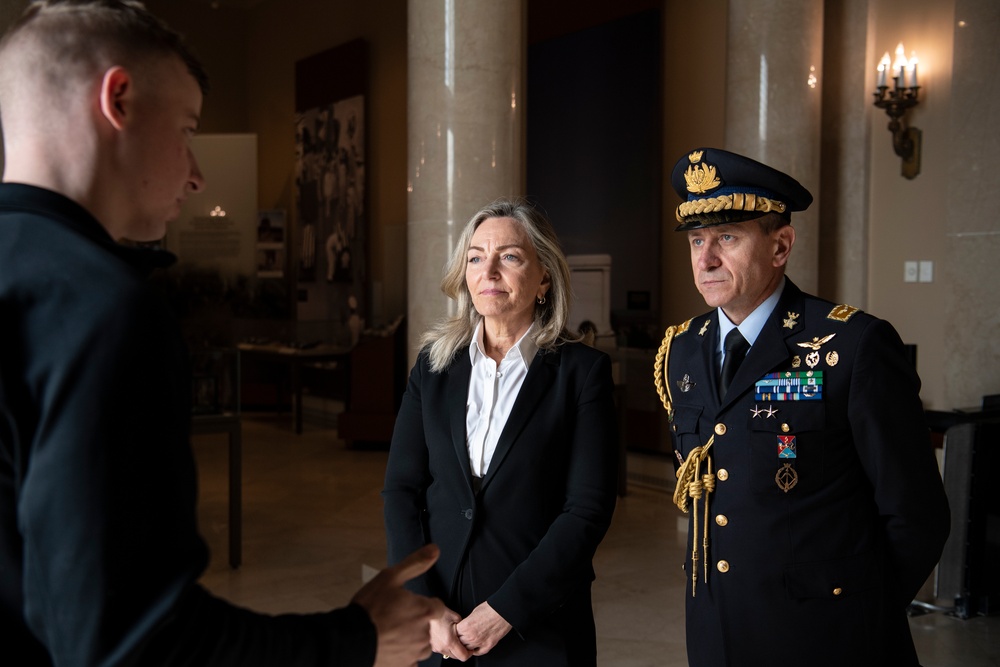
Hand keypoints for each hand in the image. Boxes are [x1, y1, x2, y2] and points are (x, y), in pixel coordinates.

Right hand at [352, 544, 444, 666]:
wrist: (351, 638)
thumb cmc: (369, 608)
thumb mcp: (390, 577)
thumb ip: (416, 563)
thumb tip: (435, 549)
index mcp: (424, 610)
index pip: (437, 607)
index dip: (425, 604)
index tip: (411, 605)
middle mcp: (423, 633)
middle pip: (427, 626)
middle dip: (416, 621)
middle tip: (395, 618)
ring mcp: (414, 652)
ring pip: (420, 644)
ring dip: (411, 639)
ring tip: (391, 632)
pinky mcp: (404, 665)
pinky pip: (410, 660)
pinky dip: (403, 654)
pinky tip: (390, 646)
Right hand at [430, 606, 471, 661]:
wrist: (430, 612)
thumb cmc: (442, 613)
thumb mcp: (458, 619)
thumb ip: (464, 630)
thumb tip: (468, 636)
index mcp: (449, 641)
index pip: (463, 656)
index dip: (469, 653)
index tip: (470, 648)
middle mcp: (442, 647)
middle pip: (457, 657)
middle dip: (462, 651)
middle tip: (464, 643)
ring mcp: (436, 648)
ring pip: (449, 655)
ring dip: (454, 650)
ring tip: (455, 639)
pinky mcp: (433, 646)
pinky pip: (443, 651)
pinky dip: (447, 648)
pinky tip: (448, 640)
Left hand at [455, 601, 510, 657]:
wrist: (503, 611)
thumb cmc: (490, 609)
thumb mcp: (473, 612)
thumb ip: (467, 622)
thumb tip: (465, 626)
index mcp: (465, 626)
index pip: (454, 634)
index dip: (456, 632)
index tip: (458, 631)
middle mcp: (471, 636)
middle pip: (460, 642)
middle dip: (461, 639)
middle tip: (463, 636)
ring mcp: (480, 642)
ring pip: (468, 649)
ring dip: (468, 645)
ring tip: (470, 640)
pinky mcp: (488, 645)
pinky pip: (478, 652)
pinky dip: (476, 650)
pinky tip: (476, 646)